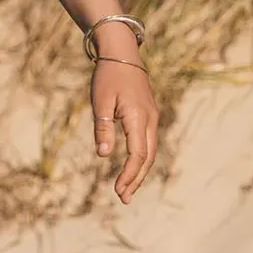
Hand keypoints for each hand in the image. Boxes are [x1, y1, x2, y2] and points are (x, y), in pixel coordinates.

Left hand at [90, 30, 158, 203]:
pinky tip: (133, 167)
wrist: (122, 53)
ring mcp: (152, 117)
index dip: (129, 175)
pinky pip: (148, 142)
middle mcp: (150, 120)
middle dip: (136, 179)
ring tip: (127, 190)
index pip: (137, 154)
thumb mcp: (100, 101)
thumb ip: (103, 127)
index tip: (117, 190)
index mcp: (138, 117)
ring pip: (150, 151)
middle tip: (123, 199)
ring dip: (140, 171)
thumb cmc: (108, 76)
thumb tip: (103, 155)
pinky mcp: (149, 114)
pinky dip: (142, 158)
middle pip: (147, 158)